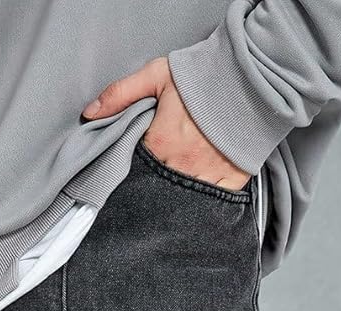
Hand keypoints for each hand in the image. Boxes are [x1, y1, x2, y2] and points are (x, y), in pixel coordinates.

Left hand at [82, 57, 249, 192]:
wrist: (251, 79)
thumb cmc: (204, 77)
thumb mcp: (157, 75)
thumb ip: (121, 93)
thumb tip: (90, 114)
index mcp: (160, 143)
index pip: (135, 167)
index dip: (131, 170)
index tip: (132, 170)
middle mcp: (181, 166)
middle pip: (155, 188)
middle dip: (150, 189)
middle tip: (151, 185)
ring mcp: (206, 177)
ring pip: (181, 201)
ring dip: (173, 201)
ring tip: (169, 200)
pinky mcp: (230, 182)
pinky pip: (211, 203)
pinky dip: (202, 205)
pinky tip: (194, 203)